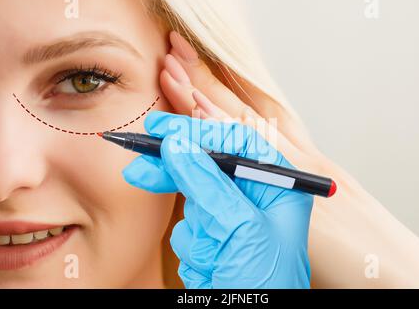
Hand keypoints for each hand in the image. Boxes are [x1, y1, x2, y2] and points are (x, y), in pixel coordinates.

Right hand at [123, 111, 312, 287]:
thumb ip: (208, 184)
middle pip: (209, 168)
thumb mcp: (242, 230)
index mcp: (277, 189)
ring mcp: (234, 223)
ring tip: (213, 256)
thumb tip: (178, 147)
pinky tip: (211, 268)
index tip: (163, 129)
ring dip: (196, 229)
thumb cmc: (268, 288)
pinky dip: (193, 248)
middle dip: (177, 172)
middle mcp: (257, 201)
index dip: (198, 132)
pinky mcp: (215, 243)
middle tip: (141, 164)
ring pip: (194, 202)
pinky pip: (189, 231)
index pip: (236, 144)